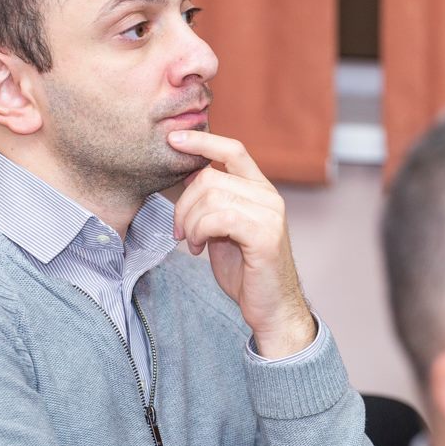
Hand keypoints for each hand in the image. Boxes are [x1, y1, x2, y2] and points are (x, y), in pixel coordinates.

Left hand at [168, 130, 315, 357]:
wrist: (271, 307)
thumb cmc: (245, 271)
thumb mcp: (223, 228)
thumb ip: (212, 200)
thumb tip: (188, 172)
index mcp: (260, 190)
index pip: (233, 149)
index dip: (202, 140)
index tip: (173, 138)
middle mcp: (269, 196)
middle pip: (210, 177)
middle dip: (183, 205)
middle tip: (179, 232)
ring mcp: (270, 214)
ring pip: (211, 197)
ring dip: (189, 223)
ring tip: (192, 243)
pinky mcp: (264, 235)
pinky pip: (219, 218)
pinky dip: (199, 232)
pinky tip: (199, 249)